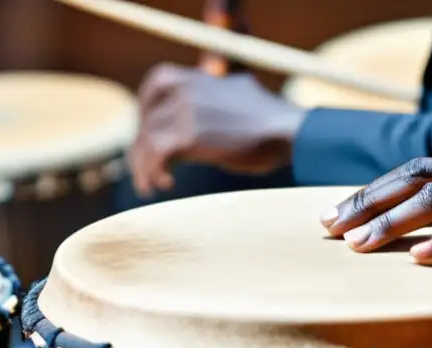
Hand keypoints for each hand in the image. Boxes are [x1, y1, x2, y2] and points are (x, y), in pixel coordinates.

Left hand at [129, 64, 305, 194]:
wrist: (289, 131)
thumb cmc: (273, 123)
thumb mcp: (241, 97)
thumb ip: (220, 98)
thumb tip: (219, 106)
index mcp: (199, 77)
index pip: (157, 82)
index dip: (146, 108)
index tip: (149, 132)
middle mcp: (187, 89)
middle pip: (147, 117)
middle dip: (142, 146)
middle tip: (144, 169)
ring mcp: (186, 111)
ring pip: (147, 139)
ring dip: (143, 167)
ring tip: (149, 187)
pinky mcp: (189, 136)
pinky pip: (156, 154)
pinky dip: (154, 172)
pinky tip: (165, 185)